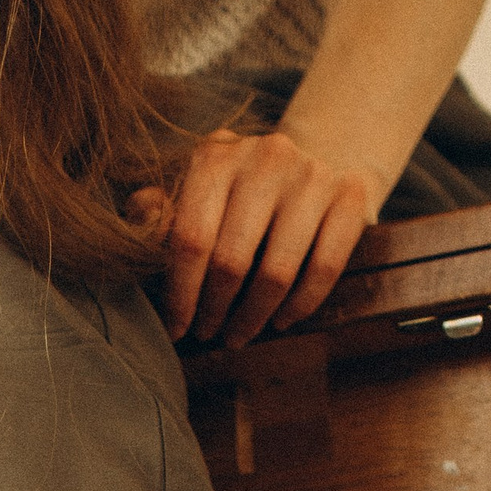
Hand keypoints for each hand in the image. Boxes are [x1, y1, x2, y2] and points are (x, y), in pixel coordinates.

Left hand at [133, 127, 377, 347]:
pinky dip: (300, 306)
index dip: (180, 294)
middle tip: (208, 334)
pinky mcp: (350, 194)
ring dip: (253, 317)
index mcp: (217, 155)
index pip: (190, 238)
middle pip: (231, 261)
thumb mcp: (197, 191)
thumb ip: (163, 209)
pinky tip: (281, 321)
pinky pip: (324, 269)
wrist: (316, 155)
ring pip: (276, 272)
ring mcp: (311, 174)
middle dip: (214, 310)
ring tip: (238, 335)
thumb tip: (140, 215)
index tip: (176, 329)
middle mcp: (265, 157)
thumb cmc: (240, 190)